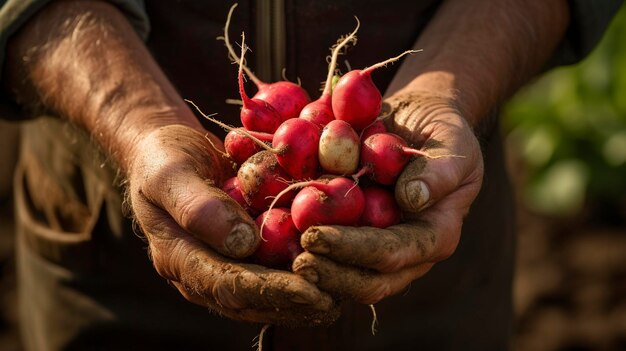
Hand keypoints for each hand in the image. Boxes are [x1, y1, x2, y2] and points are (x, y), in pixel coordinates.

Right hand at [127, 124, 338, 324]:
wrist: (165, 150)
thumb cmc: (163, 158)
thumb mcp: (170, 173)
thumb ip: (199, 208)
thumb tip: (244, 243)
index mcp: (180, 258)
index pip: (229, 285)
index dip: (272, 291)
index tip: (310, 290)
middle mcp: (203, 273)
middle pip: (253, 299)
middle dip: (296, 302)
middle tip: (337, 299)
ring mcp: (223, 265)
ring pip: (266, 293)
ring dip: (304, 296)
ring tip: (344, 292)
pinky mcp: (241, 254)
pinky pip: (273, 270)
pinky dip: (303, 272)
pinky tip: (335, 268)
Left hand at [292, 93, 483, 303]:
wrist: (419, 120)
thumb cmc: (442, 130)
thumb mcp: (454, 142)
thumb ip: (440, 171)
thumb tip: (411, 199)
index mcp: (435, 236)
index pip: (394, 254)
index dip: (354, 250)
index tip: (316, 237)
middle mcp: (406, 251)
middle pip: (368, 280)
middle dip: (329, 273)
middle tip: (294, 261)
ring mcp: (379, 245)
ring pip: (345, 274)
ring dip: (314, 269)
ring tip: (279, 255)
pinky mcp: (357, 233)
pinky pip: (330, 249)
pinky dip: (302, 245)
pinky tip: (274, 233)